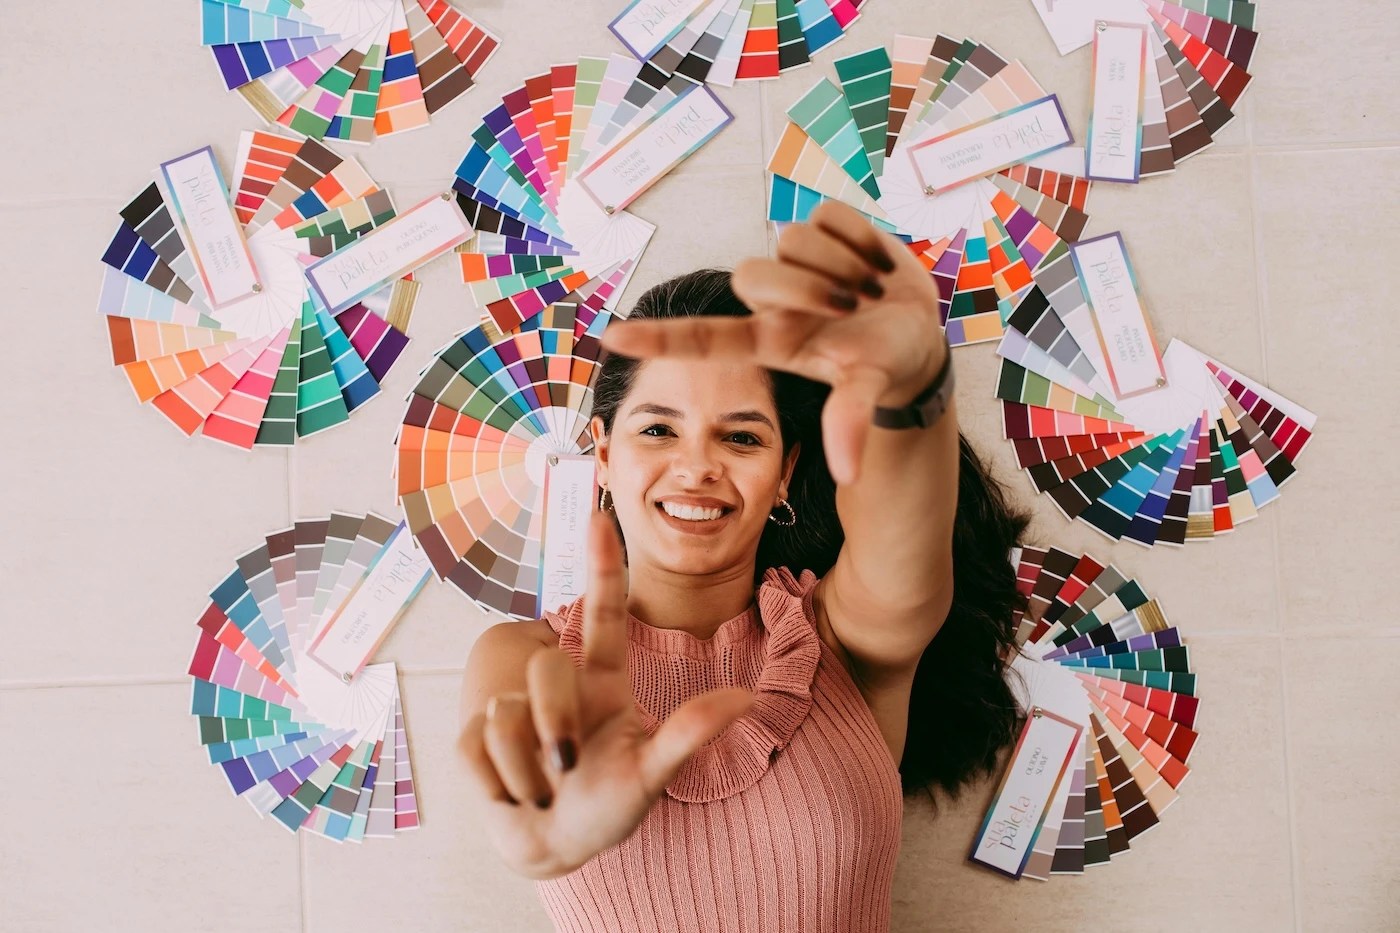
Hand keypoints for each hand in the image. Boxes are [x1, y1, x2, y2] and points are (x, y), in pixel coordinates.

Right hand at [457, 513, 754, 879]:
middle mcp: (558, 685)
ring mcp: (512, 707)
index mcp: (604, 682)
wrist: (554, 848)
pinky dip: (499, 784)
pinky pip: (477, 745)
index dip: (603, 565)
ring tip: (542, 789)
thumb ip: (690, 734)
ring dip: (528, 770)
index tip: (601, 516)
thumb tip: (747, 697)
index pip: (605, 613)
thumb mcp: (653, 775)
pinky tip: (511, 795)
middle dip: (554, 726)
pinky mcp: (473, 738)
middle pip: (547, 671)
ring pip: (508, 715)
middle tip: (565, 772)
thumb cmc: (609, 808)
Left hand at [599, 201, 946, 484]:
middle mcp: (772, 301)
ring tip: (869, 290)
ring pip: (795, 240)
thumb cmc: (879, 364)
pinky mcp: (821, 227)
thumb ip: (850, 421)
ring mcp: (794, 262)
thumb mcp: (865, 390)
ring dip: (842, 265)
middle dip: (807, 288)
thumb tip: (849, 474)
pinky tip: (875, 264)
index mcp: (769, 340)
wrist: (918, 332)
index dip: (659, 339)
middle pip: (752, 274)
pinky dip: (861, 239)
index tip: (611, 338)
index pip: (702, 340)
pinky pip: (830, 216)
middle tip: (852, 306)